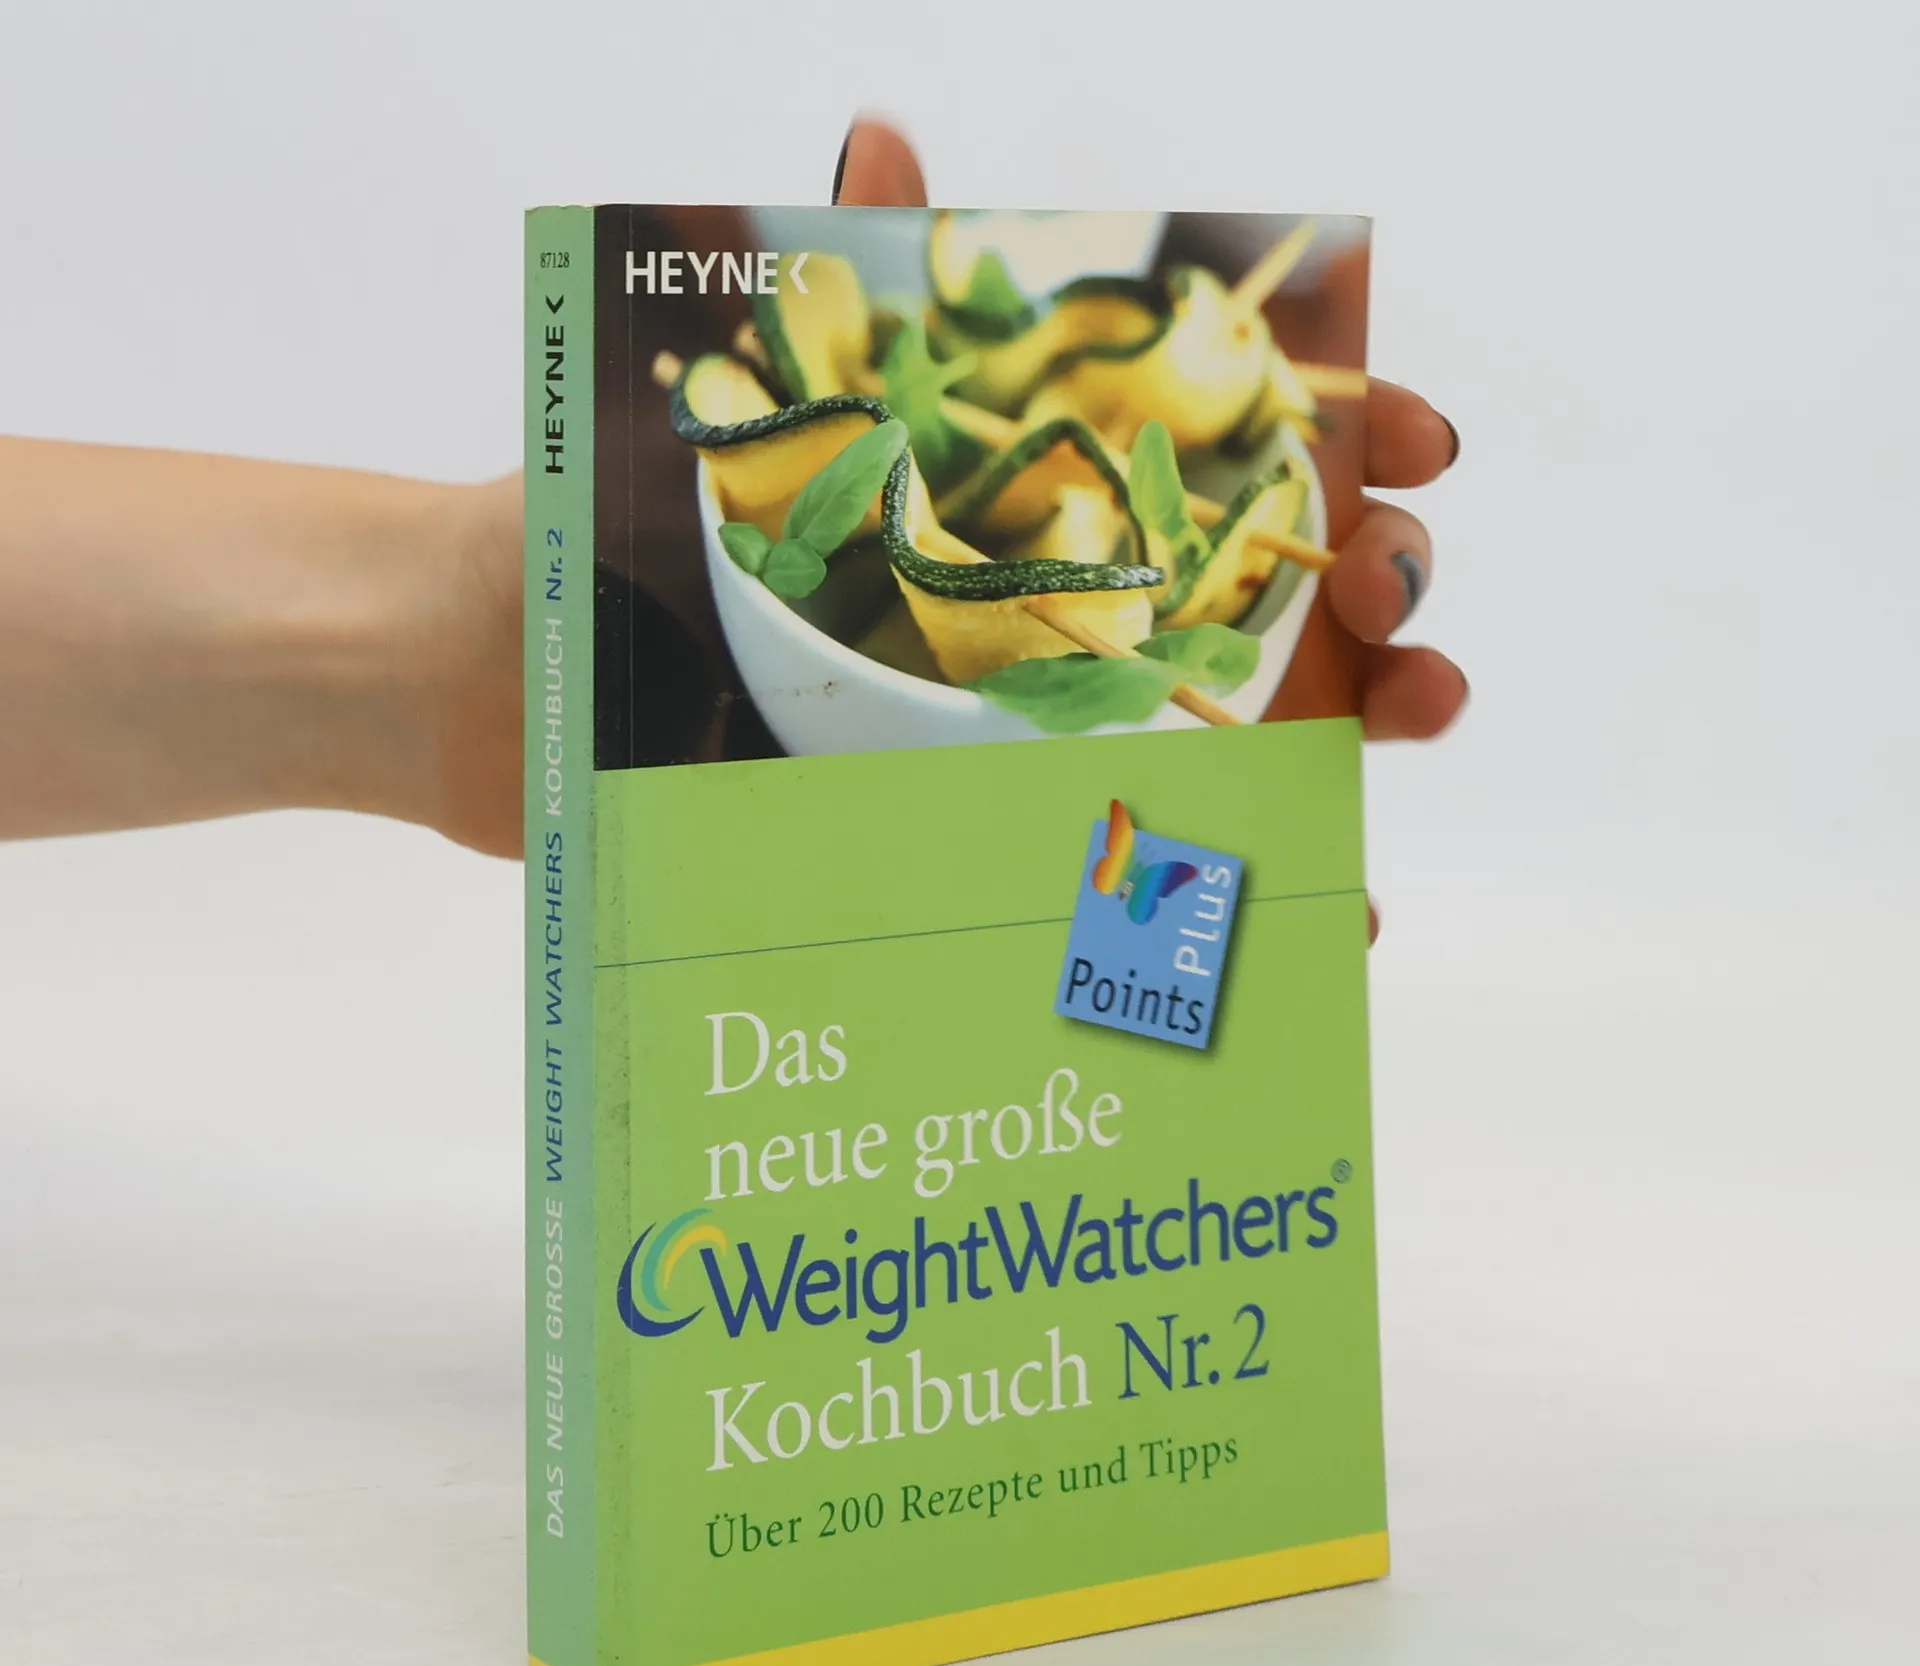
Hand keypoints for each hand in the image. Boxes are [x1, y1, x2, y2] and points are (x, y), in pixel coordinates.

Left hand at [836, 120, 1466, 939]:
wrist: (763, 717)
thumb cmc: (840, 551)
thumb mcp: (856, 417)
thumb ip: (888, 281)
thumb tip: (880, 130)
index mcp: (1165, 487)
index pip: (1305, 442)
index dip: (1377, 426)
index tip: (1408, 432)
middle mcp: (1203, 594)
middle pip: (1354, 576)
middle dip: (1402, 564)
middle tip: (1383, 580)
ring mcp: (1201, 711)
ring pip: (1348, 711)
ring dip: (1412, 701)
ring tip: (1421, 705)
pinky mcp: (1172, 817)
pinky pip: (1267, 857)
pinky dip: (1321, 887)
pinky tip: (1345, 912)